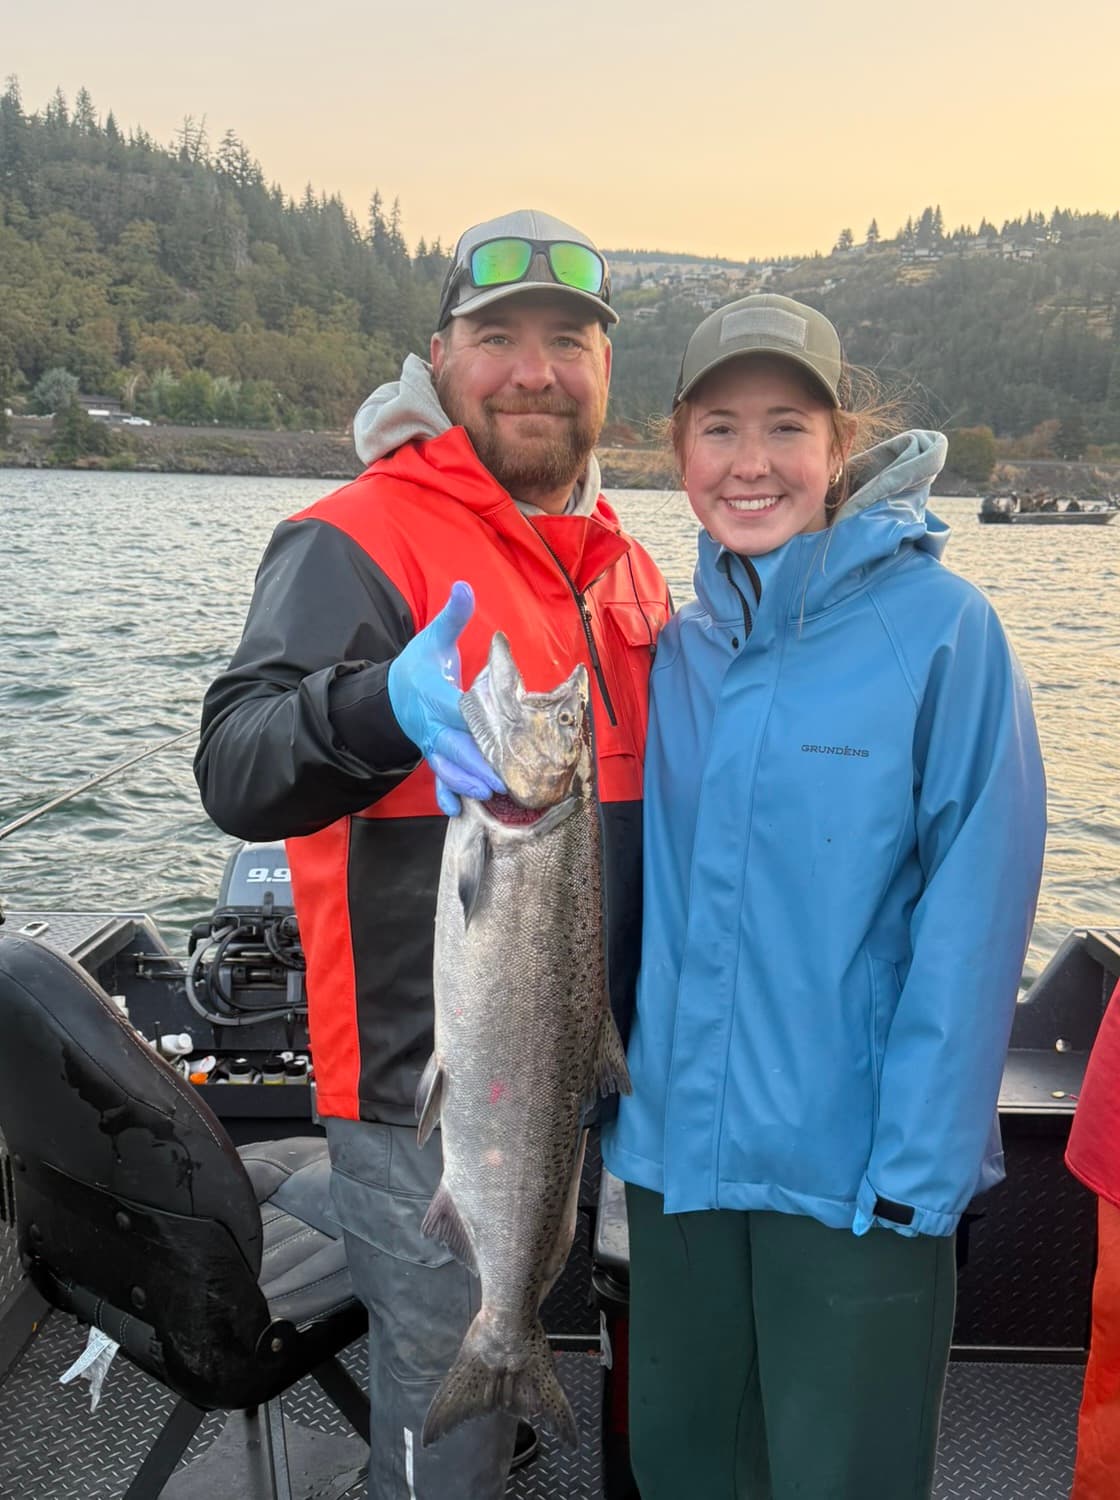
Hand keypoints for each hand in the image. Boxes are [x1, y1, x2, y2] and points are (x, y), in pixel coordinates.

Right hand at [387, 581, 504, 815]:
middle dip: (476, 763)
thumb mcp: (433, 639)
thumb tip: (464, 586)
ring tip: (490, 794)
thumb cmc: (419, 666)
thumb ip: (452, 616)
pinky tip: (457, 810)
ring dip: (466, 782)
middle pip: (453, 746)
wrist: (392, 694)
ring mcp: (431, 746)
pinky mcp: (434, 758)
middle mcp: (431, 725)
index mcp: (434, 696)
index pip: (455, 709)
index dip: (472, 721)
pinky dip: (445, 796)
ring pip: (446, 767)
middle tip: (501, 779)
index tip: (494, 731)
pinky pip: (437, 780)